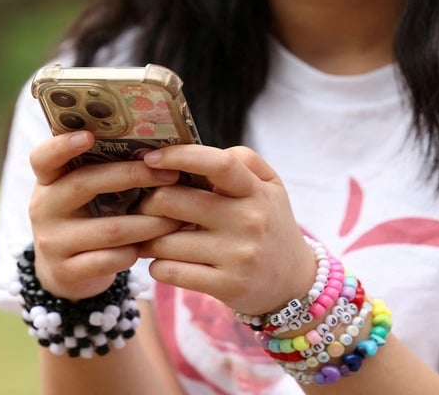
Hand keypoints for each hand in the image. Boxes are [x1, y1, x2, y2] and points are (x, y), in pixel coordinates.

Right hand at [28, 131, 184, 299]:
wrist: (65, 272)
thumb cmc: (86, 219)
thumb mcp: (84, 194)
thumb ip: (104, 171)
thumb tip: (159, 149)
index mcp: (48, 181)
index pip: (43, 157)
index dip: (62, 145)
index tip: (88, 135)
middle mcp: (43, 208)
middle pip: (85, 184)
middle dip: (133, 176)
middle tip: (170, 174)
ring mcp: (52, 242)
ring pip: (109, 229)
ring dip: (150, 222)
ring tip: (178, 217)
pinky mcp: (67, 271)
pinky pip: (111, 259)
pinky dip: (138, 251)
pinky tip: (157, 247)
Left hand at [137, 145, 315, 314]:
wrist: (295, 283)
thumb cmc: (270, 225)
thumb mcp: (271, 187)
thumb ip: (243, 160)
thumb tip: (203, 152)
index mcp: (255, 192)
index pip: (217, 163)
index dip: (178, 156)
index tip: (151, 158)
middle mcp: (248, 221)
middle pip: (172, 201)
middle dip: (147, 203)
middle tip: (143, 208)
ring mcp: (238, 255)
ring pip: (164, 241)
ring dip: (148, 239)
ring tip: (152, 238)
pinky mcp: (226, 286)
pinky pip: (169, 271)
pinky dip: (157, 266)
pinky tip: (164, 262)